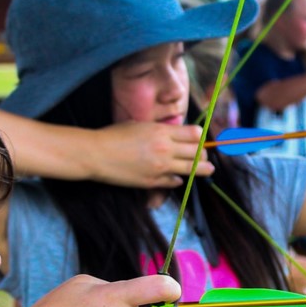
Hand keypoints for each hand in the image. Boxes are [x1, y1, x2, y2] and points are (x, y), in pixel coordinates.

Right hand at [92, 122, 213, 188]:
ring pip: (192, 169)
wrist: (96, 154)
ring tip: (208, 169)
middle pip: (199, 152)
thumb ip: (160, 130)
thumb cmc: (114, 135)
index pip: (195, 134)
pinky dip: (177, 179)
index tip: (200, 139)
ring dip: (202, 169)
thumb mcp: (140, 125)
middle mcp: (165, 149)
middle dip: (205, 154)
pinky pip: (174, 182)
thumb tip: (175, 134)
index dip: (201, 137)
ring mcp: (160, 167)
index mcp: (162, 131)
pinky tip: (176, 177)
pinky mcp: (153, 182)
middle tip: (206, 157)